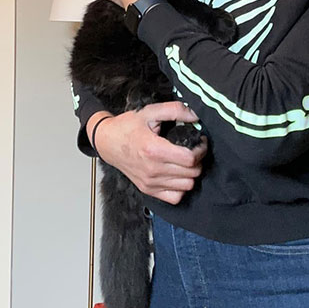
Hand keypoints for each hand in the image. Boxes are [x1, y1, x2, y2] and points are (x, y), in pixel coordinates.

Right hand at [88, 102, 207, 204]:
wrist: (107, 142)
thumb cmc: (127, 127)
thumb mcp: (149, 112)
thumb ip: (174, 110)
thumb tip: (195, 115)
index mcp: (154, 150)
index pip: (190, 158)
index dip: (200, 149)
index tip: (199, 142)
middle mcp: (153, 170)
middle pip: (192, 173)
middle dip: (198, 159)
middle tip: (193, 149)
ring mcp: (150, 183)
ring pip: (187, 186)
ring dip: (191, 173)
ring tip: (185, 161)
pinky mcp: (148, 190)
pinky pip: (175, 197)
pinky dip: (181, 187)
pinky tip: (177, 173)